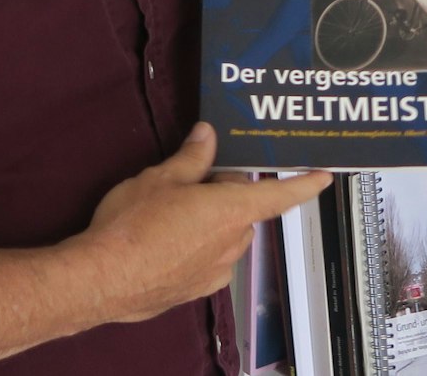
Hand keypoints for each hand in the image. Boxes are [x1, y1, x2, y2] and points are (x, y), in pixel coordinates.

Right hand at [62, 123, 331, 325]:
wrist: (102, 278)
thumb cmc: (132, 226)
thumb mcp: (160, 178)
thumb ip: (191, 158)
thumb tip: (207, 136)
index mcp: (231, 211)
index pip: (280, 196)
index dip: (304, 185)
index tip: (324, 178)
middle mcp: (231, 243)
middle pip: (243, 212)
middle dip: (226, 196)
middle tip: (194, 182)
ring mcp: (215, 271)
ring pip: (225, 237)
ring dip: (210, 223)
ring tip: (170, 213)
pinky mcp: (195, 290)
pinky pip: (207, 261)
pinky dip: (196, 248)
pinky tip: (165, 242)